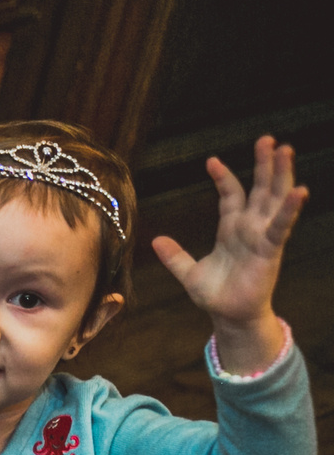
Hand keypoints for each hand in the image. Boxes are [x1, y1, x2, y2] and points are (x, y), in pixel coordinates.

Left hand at [153, 135, 307, 330]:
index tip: (211, 161)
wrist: (230, 315)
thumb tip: (156, 239)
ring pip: (274, 199)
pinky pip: (281, 226)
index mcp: (231, 229)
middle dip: (264, 164)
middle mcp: (250, 228)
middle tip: (268, 139)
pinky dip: (290, 209)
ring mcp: (262, 236)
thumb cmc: (216, 295)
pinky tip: (299, 190)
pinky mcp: (270, 250)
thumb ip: (174, 256)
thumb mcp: (189, 273)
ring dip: (280, 175)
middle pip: (259, 189)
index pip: (230, 196)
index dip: (223, 178)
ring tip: (286, 150)